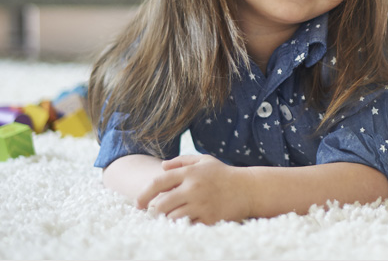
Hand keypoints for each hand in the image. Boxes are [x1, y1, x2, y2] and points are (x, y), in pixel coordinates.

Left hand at [135, 154, 252, 224]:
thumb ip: (182, 161)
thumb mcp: (205, 161)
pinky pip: (187, 225)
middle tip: (153, 214)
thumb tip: (162, 167)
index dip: (144, 194)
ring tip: (168, 218)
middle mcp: (194, 188)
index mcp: (190, 173)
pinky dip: (181, 226)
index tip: (138, 203)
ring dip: (167, 219)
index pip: (158, 182)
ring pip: (172, 217)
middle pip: (161, 204)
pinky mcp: (209, 218)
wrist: (249, 189)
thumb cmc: (224, 174)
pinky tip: (183, 223)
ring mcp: (202, 204)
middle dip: (154, 211)